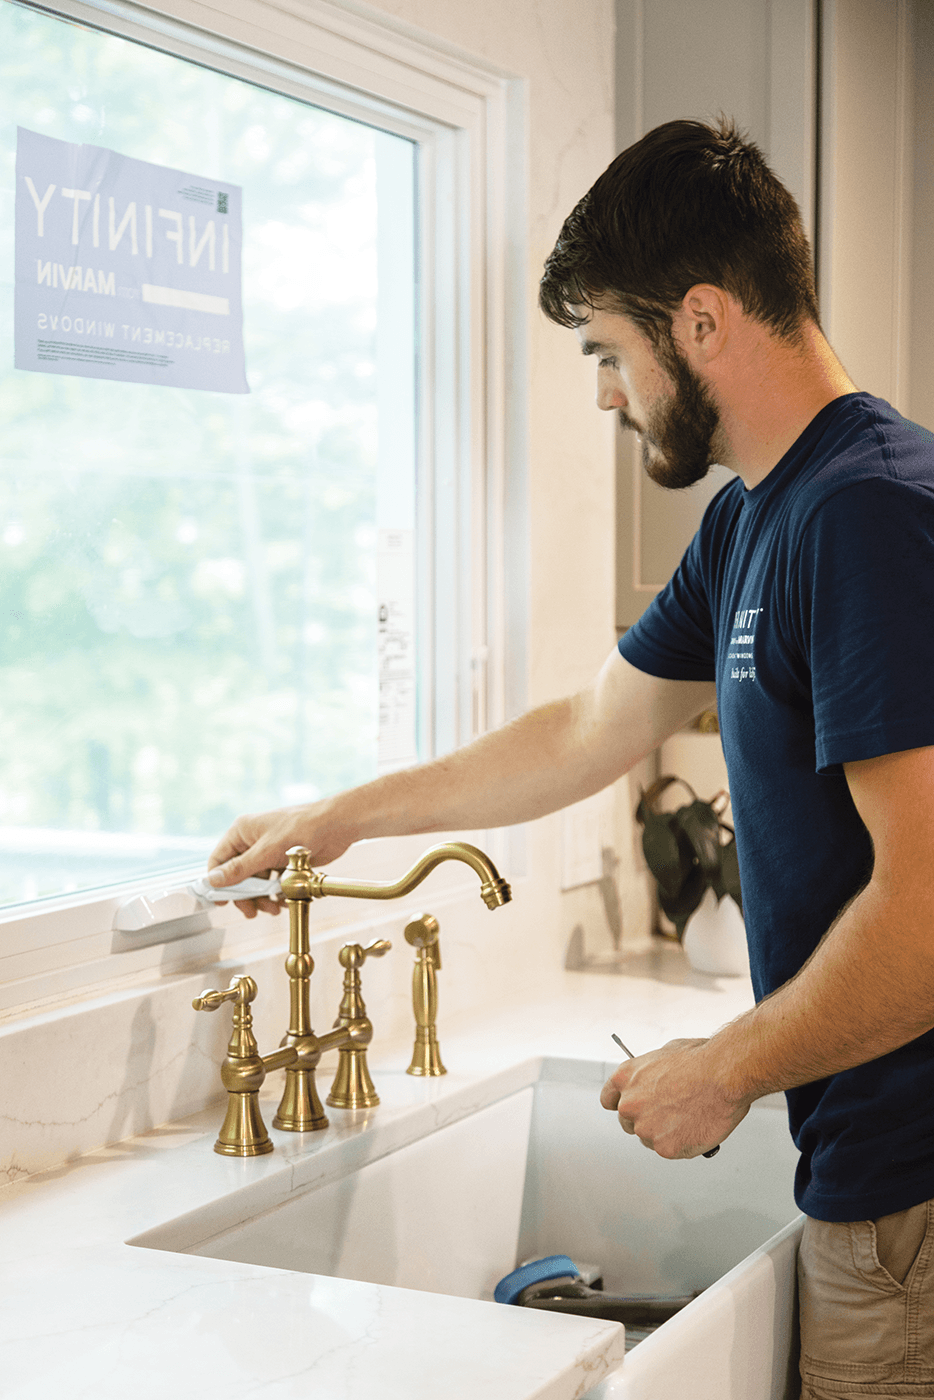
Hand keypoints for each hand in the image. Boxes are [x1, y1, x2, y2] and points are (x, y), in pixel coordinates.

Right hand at [206, 799, 353, 917]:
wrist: (337, 825)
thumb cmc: (303, 827)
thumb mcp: (267, 851)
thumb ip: (240, 868)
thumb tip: (213, 880)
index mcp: (243, 831)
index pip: (219, 860)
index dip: (217, 882)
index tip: (221, 902)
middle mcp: (253, 841)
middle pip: (238, 875)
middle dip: (245, 895)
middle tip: (252, 911)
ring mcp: (269, 851)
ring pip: (257, 881)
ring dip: (262, 897)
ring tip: (272, 909)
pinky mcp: (284, 860)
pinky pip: (273, 882)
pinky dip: (277, 893)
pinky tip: (283, 902)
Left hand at [600, 1038, 750, 1158]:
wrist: (725, 1074)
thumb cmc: (702, 1060)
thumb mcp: (665, 1053)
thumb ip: (650, 1074)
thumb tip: (655, 1081)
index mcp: (625, 1078)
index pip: (608, 1099)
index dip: (622, 1103)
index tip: (633, 1107)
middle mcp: (629, 1104)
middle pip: (627, 1122)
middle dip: (644, 1119)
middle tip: (668, 1115)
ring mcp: (645, 1128)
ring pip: (648, 1138)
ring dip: (663, 1132)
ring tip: (688, 1117)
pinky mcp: (664, 1147)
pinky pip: (669, 1150)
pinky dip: (681, 1143)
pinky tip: (696, 1127)